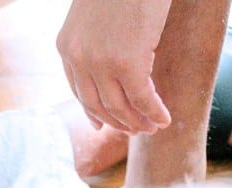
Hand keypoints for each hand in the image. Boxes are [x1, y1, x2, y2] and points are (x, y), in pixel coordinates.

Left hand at [56, 0, 172, 134]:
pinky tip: (165, 119)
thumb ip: (93, 39)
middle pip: (97, 105)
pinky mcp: (128, 64)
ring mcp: (102, 64)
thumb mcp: (95, 14)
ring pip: (120, 107)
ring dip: (138, 122)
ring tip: (152, 127)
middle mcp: (79, 59)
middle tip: (135, 130)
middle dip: (118, 122)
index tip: (102, 124)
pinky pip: (143, 100)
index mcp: (66, 47)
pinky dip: (155, 113)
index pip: (78, 91)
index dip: (93, 111)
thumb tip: (109, 62)